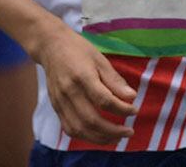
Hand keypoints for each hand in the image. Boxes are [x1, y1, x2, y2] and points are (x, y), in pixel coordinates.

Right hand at [34, 26, 137, 144]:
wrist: (51, 47)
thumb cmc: (78, 50)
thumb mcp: (100, 59)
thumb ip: (114, 80)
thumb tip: (132, 97)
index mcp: (82, 76)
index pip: (104, 100)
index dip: (122, 109)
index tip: (134, 111)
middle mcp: (69, 92)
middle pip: (91, 120)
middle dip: (113, 130)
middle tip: (129, 131)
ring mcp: (59, 101)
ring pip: (79, 129)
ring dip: (100, 138)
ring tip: (117, 138)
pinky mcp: (55, 107)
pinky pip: (69, 129)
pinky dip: (86, 136)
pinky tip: (99, 135)